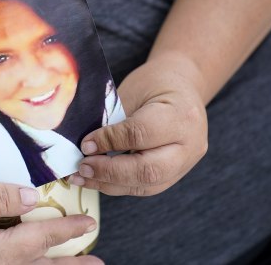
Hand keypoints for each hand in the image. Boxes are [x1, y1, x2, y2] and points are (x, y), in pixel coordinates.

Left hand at [70, 54, 207, 195]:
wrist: (183, 87)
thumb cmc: (154, 84)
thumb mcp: (132, 93)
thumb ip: (113, 122)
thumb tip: (85, 146)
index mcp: (180, 115)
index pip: (140, 134)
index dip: (108, 142)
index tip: (84, 144)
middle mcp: (189, 144)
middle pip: (148, 170)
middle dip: (109, 172)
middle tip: (82, 167)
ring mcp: (186, 163)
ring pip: (146, 184)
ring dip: (108, 184)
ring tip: (81, 177)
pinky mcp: (176, 174)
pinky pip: (145, 187)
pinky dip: (117, 185)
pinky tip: (95, 180)